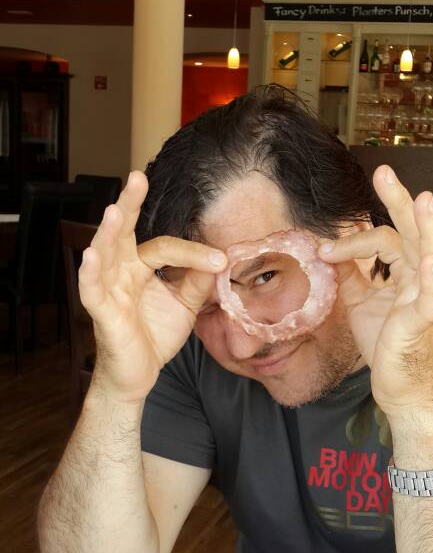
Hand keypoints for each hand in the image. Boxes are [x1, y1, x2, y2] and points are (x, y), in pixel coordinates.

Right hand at [79, 171, 226, 402]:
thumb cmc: (156, 334)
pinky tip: (92, 255)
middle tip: (137, 177)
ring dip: (108, 232)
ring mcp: (108, 289)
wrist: (140, 375)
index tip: (222, 262)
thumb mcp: (186, 304)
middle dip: (128, 204)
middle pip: (122, 231)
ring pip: (104, 253)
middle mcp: (122, 271)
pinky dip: (90, 272)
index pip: (167, 248)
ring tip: (115, 210)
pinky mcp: (100, 311)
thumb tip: (220, 259)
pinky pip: (91, 289)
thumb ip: (199, 281)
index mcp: (141, 266)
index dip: (194, 253)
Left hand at [318, 165, 432, 417]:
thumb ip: (349, 275)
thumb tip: (328, 250)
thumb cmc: (387, 347)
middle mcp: (419, 279)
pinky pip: (431, 295)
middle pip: (412, 232)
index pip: (383, 240)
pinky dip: (432, 276)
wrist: (401, 389)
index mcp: (404, 273)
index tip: (324, 248)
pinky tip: (430, 260)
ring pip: (430, 253)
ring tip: (421, 200)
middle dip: (398, 201)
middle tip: (384, 172)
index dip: (352, 239)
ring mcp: (424, 297)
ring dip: (425, 227)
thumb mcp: (359, 303)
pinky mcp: (423, 320)